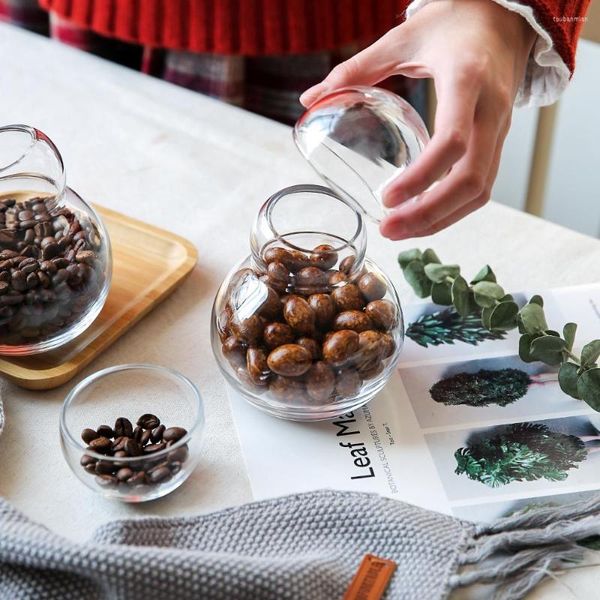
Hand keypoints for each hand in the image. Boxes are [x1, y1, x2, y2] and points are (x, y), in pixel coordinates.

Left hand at [300, 0, 535, 239]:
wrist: (504, 17)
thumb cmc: (455, 22)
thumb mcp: (404, 37)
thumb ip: (357, 67)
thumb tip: (310, 97)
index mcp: (467, 81)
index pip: (451, 141)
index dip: (421, 178)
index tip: (386, 198)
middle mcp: (490, 111)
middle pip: (470, 181)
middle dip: (430, 215)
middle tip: (389, 229)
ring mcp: (500, 129)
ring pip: (480, 191)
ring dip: (442, 220)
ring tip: (401, 231)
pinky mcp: (497, 141)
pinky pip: (481, 186)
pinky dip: (454, 210)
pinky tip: (423, 217)